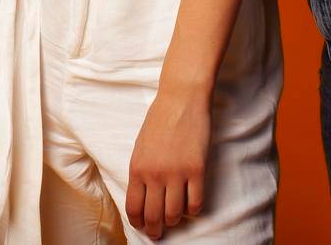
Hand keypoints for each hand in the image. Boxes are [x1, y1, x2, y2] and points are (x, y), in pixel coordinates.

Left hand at [126, 88, 210, 238]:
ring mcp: (176, 173)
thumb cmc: (159, 120)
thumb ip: (141, 171)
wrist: (180, 99)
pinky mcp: (196, 170)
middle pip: (154, 216)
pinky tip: (191, 206)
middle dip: (155, 230)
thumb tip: (144, 197)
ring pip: (175, 214)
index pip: (134, 207)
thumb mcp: (141, 146)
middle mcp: (155, 174)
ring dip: (175, 221)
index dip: (138, 222)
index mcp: (137, 168)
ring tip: (175, 219)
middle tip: (159, 234)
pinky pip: (195, 203)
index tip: (143, 227)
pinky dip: (193, 210)